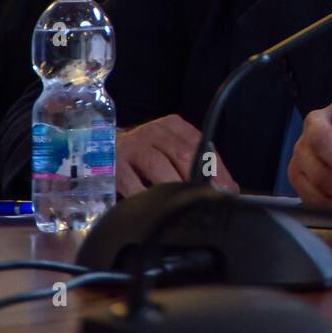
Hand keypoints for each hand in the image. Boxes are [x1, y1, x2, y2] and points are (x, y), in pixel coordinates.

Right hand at [115, 114, 237, 196]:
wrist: (103, 149)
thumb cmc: (146, 154)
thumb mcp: (171, 149)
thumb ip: (198, 163)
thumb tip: (228, 188)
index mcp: (173, 126)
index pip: (201, 145)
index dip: (216, 169)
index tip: (227, 189)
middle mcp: (153, 132)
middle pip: (183, 155)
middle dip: (198, 181)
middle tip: (207, 200)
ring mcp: (133, 147)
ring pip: (160, 168)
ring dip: (175, 189)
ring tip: (183, 204)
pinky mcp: (114, 165)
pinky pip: (133, 185)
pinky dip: (146, 198)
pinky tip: (154, 207)